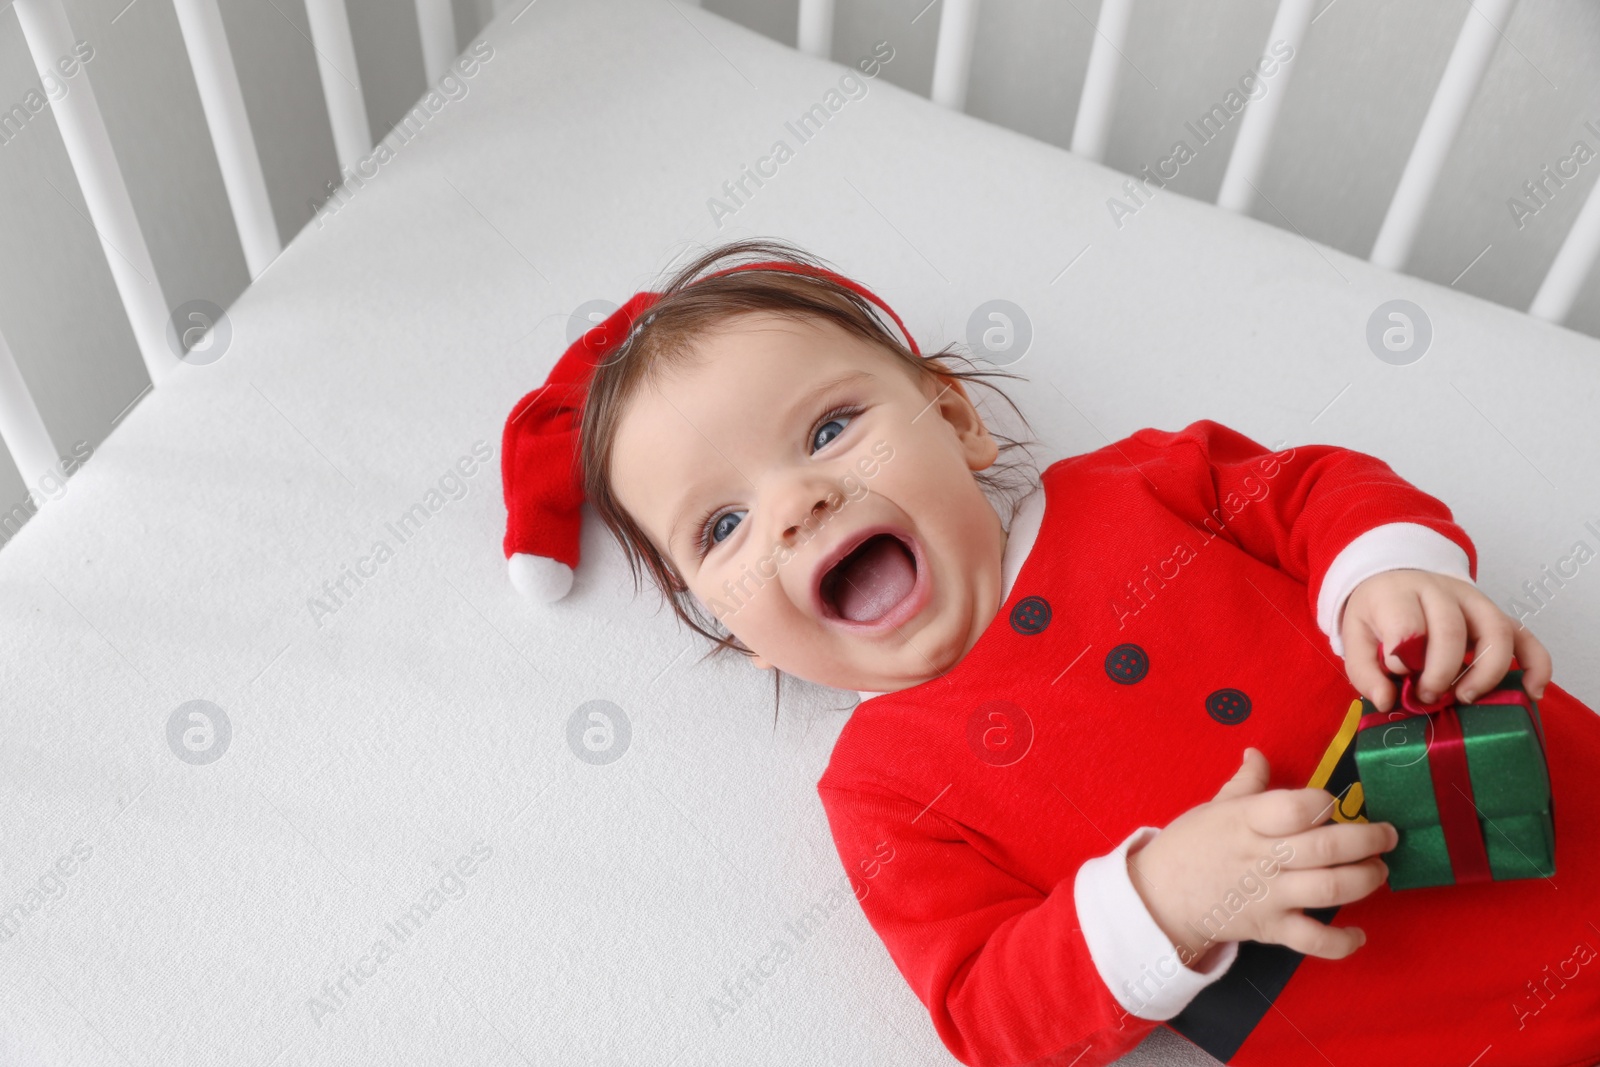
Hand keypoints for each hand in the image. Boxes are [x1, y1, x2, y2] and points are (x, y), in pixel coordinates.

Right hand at [1127, 749, 1395, 963]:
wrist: (1160, 897)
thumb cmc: (1190, 845)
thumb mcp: (1215, 807)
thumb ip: (1247, 782)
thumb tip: (1258, 751)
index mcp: (1248, 820)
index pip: (1295, 807)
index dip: (1323, 803)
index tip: (1333, 803)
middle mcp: (1263, 858)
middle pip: (1326, 847)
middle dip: (1367, 840)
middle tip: (1387, 836)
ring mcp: (1269, 896)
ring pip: (1329, 889)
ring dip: (1364, 879)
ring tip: (1378, 871)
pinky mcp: (1271, 929)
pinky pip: (1314, 940)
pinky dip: (1342, 942)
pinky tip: (1359, 934)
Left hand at [1338, 569, 1551, 711]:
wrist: (1395, 580)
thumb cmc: (1377, 616)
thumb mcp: (1355, 636)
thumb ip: (1364, 670)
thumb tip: (1386, 701)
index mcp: (1398, 594)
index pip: (1407, 625)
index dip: (1403, 658)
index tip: (1398, 676)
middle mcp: (1440, 591)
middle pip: (1451, 629)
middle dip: (1441, 672)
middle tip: (1429, 697)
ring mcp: (1474, 601)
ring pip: (1496, 630)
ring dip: (1486, 672)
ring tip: (1466, 697)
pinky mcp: (1497, 615)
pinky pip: (1526, 636)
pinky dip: (1536, 664)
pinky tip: (1532, 692)